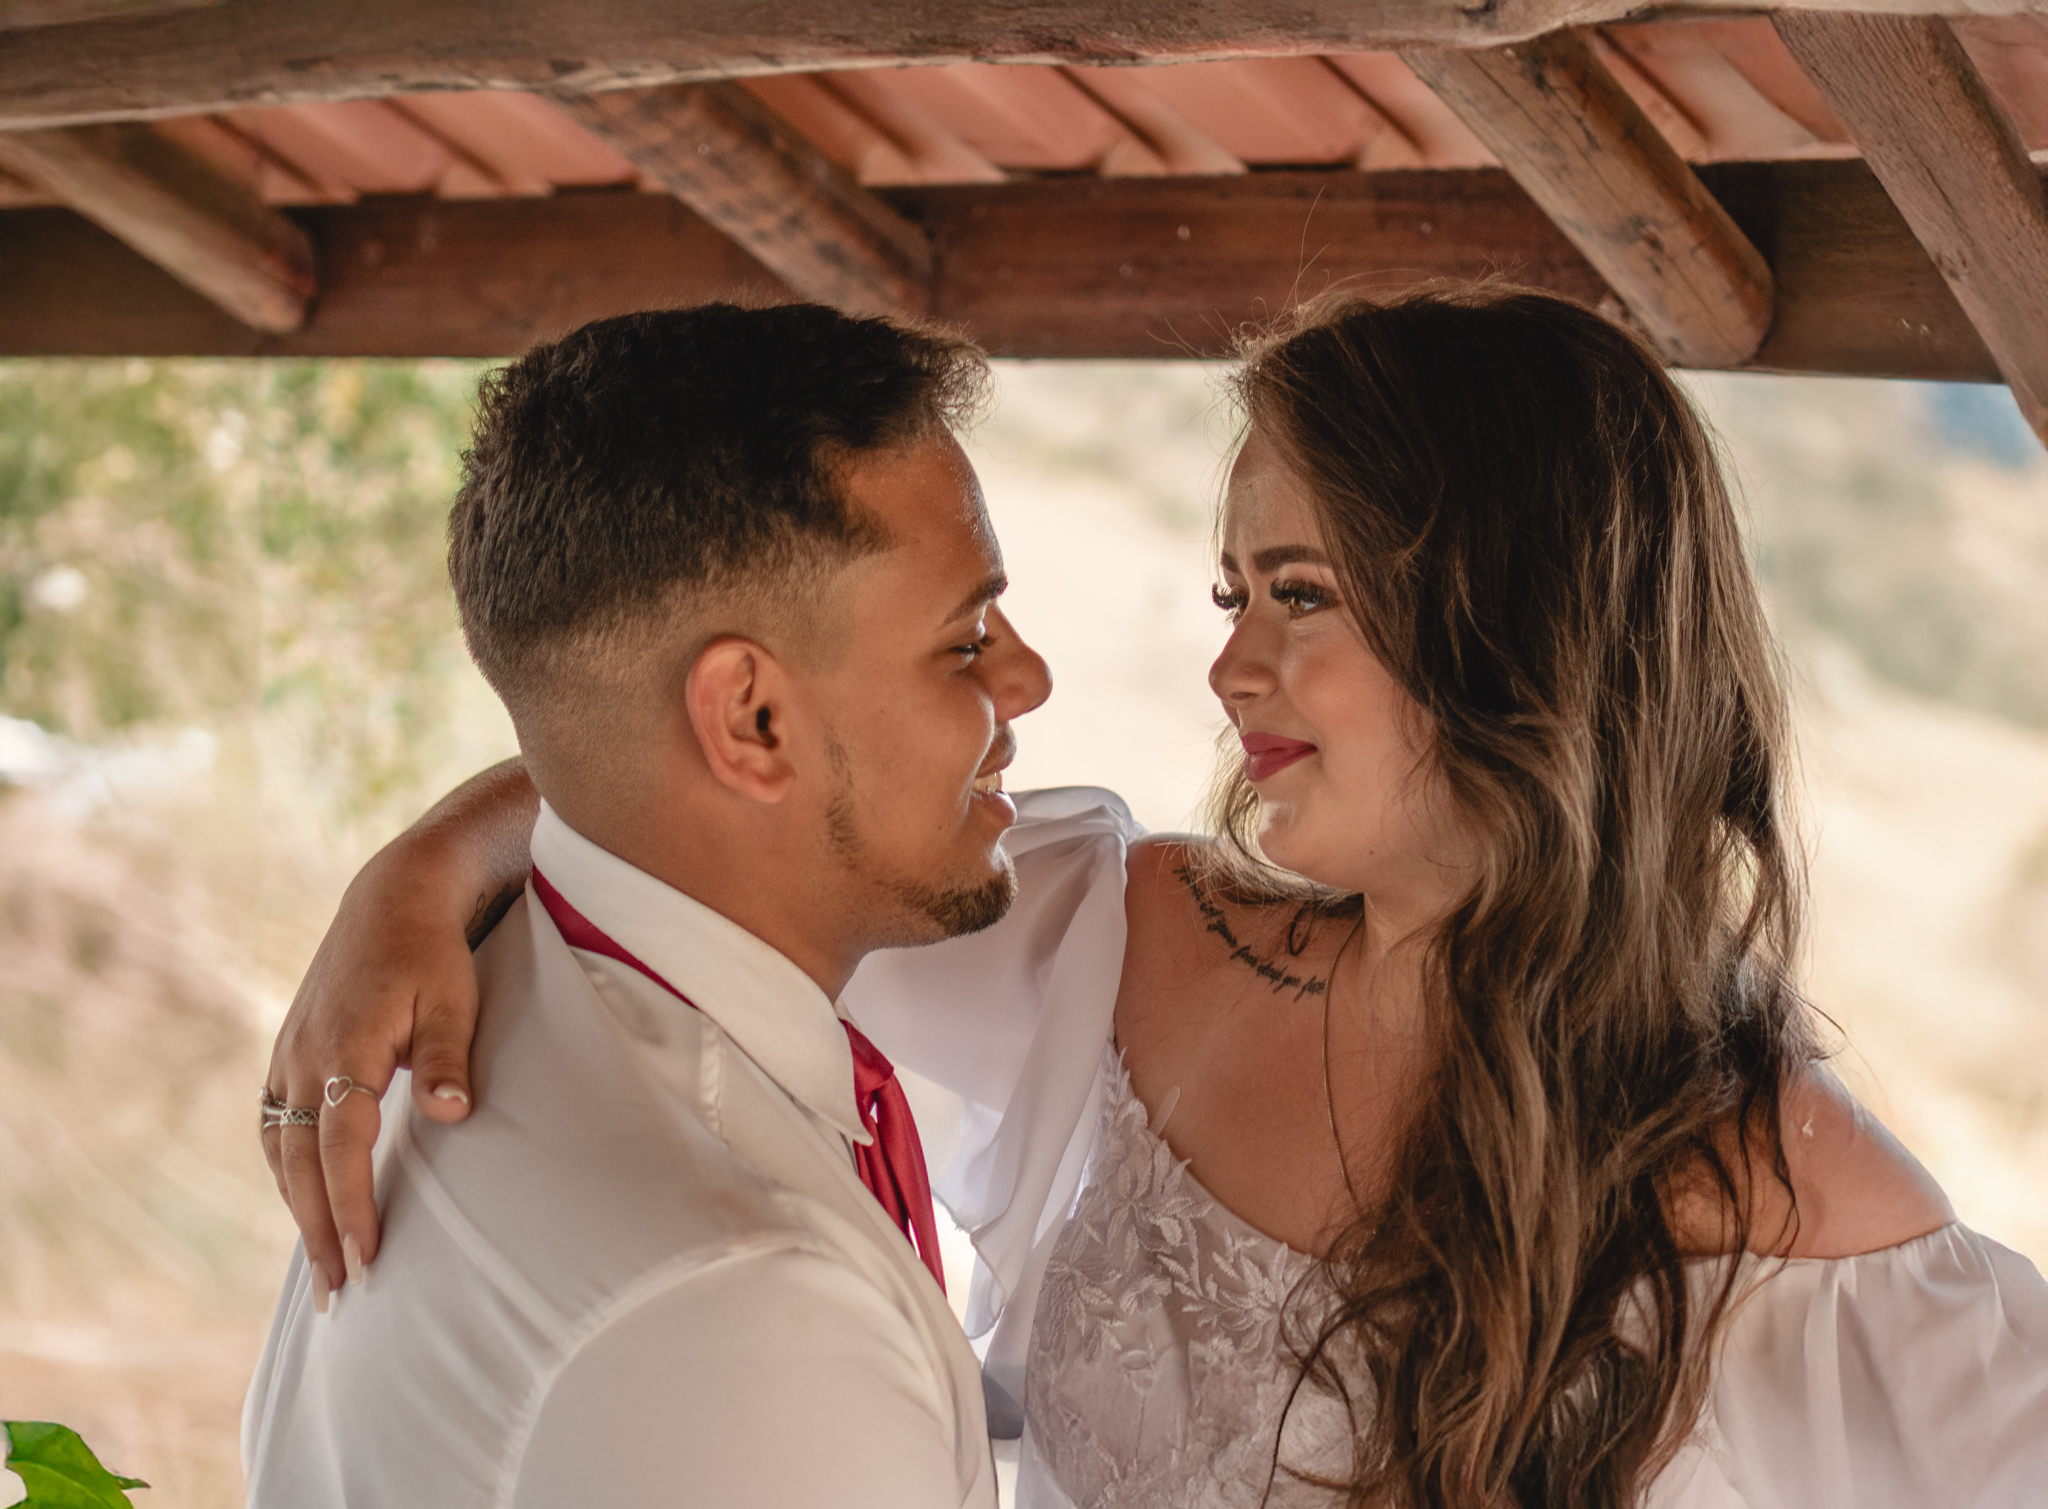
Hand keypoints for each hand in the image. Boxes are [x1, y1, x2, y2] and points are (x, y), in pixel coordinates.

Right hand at [262, 839, 501, 1301]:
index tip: (366, 1257)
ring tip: (321, 1265)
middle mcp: (303, 1058)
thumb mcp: (454, 999)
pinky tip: (304, 1200)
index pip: (342, 1147)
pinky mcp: (289, 1052)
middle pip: (302, 1163)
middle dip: (318, 1230)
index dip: (351, 1205)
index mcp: (344, 1049)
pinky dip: (287, 1170)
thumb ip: (447, 1059)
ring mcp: (289, 1055)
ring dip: (298, 1208)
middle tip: (339, 1292)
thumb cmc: (434, 952)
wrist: (394, 898)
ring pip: (282, 1150)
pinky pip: (276, 1125)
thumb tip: (453, 1115)